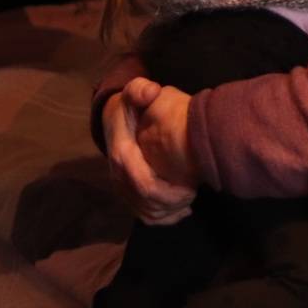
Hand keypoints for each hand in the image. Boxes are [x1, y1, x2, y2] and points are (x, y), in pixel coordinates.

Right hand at [102, 81, 196, 224]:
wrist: (112, 119)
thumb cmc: (129, 107)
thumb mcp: (133, 92)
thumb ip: (140, 89)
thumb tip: (151, 92)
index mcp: (122, 155)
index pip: (145, 185)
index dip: (169, 192)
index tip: (191, 187)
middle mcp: (119, 177)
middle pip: (147, 204)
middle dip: (173, 203)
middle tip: (195, 193)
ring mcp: (122, 188)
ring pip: (146, 214)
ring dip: (171, 213)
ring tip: (190, 202)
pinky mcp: (128, 195)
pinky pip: (145, 216)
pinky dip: (164, 218)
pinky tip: (182, 212)